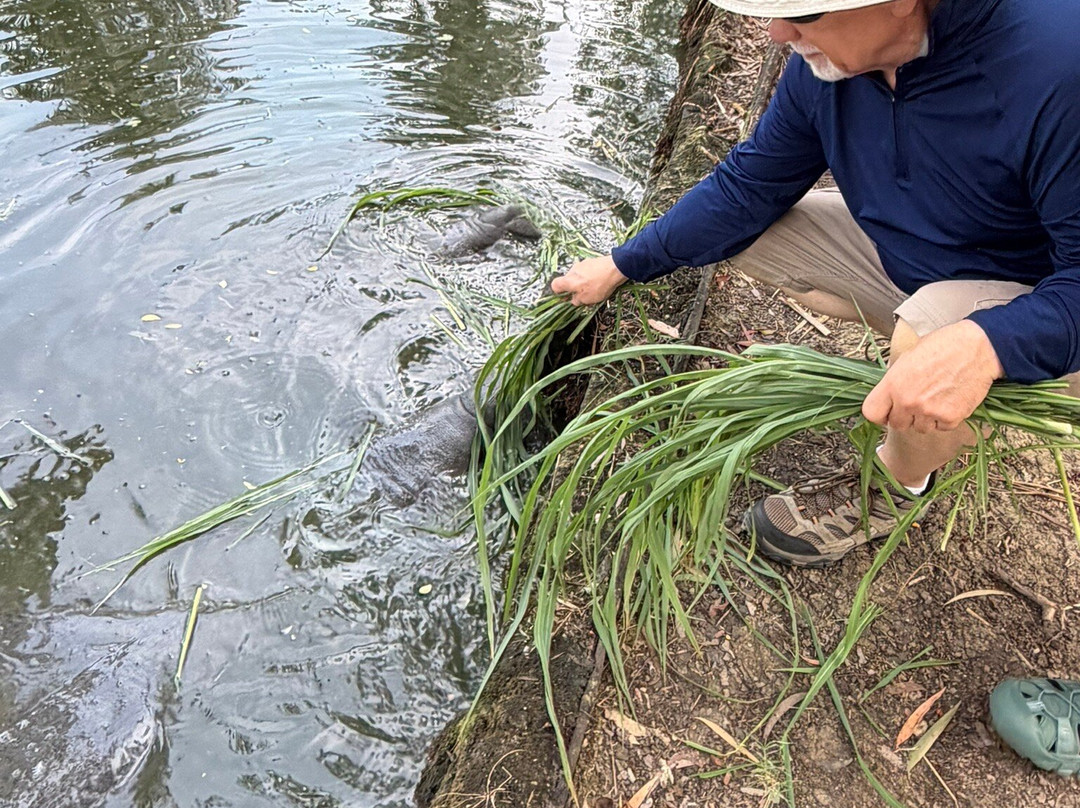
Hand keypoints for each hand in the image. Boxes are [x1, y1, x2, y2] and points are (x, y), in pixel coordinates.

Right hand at [551, 254, 627, 305]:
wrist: (616, 268)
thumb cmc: (600, 284)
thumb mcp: (587, 299)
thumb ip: (577, 300)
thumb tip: (573, 300)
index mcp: (568, 280)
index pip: (554, 285)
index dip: (558, 293)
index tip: (565, 298)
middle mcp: (572, 270)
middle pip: (568, 281)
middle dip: (574, 289)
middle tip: (583, 296)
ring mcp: (582, 264)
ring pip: (578, 276)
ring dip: (583, 283)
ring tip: (594, 290)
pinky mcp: (592, 261)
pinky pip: (587, 271)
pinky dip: (591, 277)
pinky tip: (600, 282)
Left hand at [862, 320, 1004, 432]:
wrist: (978, 348)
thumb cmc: (944, 346)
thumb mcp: (908, 357)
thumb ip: (895, 380)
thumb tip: (889, 394)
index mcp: (893, 384)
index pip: (871, 413)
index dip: (879, 414)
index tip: (886, 412)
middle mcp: (908, 401)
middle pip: (896, 424)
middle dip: (905, 416)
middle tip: (918, 402)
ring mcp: (929, 411)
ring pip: (920, 428)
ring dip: (926, 418)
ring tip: (937, 398)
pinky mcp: (950, 418)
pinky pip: (941, 427)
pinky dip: (946, 418)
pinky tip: (951, 400)